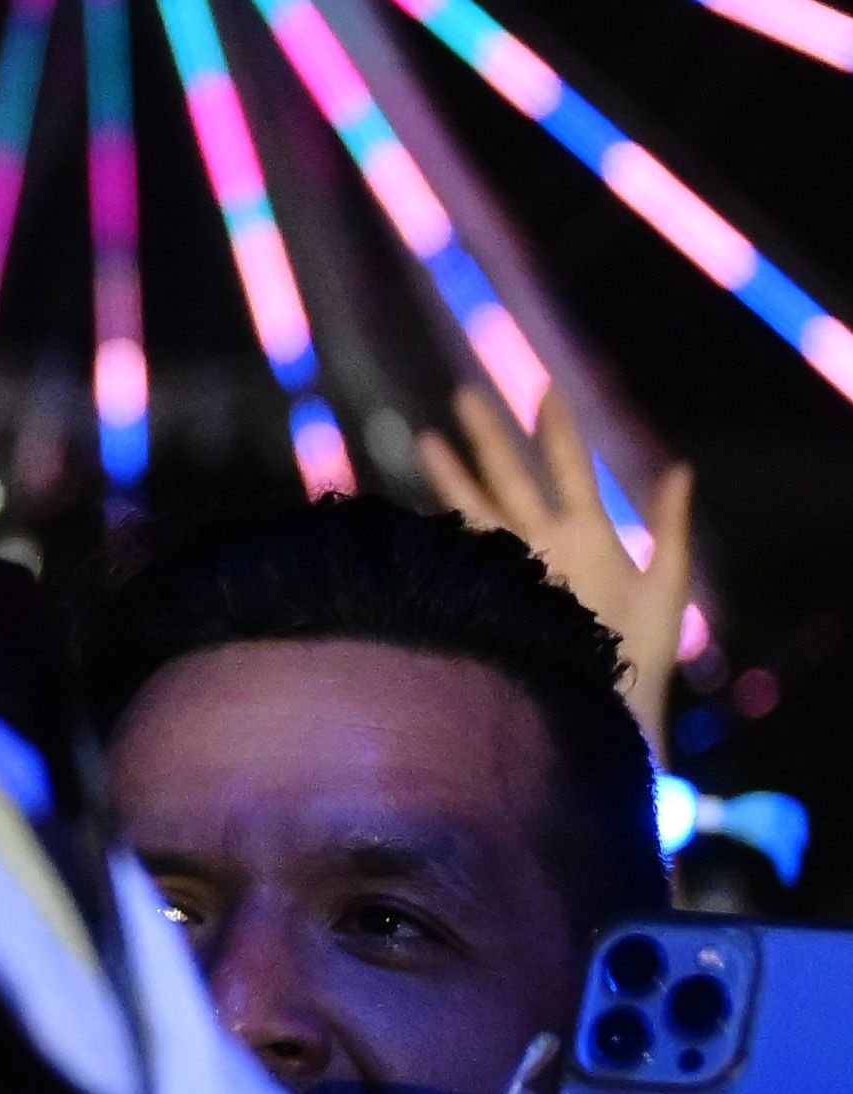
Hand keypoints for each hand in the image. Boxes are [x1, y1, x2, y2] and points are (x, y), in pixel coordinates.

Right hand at [416, 385, 689, 745]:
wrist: (616, 703)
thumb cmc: (646, 649)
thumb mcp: (668, 580)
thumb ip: (669, 524)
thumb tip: (679, 466)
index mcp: (587, 533)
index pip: (567, 467)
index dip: (557, 430)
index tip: (547, 391)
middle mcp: (543, 544)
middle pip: (510, 477)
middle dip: (489, 435)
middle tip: (465, 393)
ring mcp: (516, 568)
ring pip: (477, 509)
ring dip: (453, 475)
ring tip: (427, 438)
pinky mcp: (498, 595)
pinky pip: (463, 555)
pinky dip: (440, 532)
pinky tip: (413, 510)